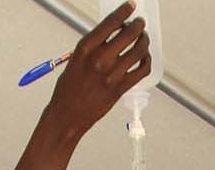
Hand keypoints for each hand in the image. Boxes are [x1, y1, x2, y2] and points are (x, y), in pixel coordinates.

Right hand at [41, 3, 151, 140]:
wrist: (68, 114)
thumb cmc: (68, 89)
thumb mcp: (76, 60)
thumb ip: (93, 47)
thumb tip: (111, 34)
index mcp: (85, 49)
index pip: (110, 23)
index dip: (124, 11)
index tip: (130, 6)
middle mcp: (100, 60)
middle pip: (128, 34)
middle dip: (138, 25)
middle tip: (139, 24)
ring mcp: (112, 74)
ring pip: (139, 50)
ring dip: (144, 41)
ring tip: (143, 39)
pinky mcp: (121, 88)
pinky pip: (142, 70)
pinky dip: (147, 61)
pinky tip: (144, 57)